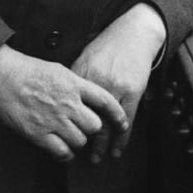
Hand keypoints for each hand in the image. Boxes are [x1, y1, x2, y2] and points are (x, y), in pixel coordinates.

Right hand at [0, 46, 127, 161]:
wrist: (1, 75)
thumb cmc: (26, 69)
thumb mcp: (57, 69)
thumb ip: (75, 84)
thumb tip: (88, 96)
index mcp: (73, 83)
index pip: (105, 100)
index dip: (117, 114)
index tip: (123, 123)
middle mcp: (67, 102)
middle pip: (94, 126)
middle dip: (91, 129)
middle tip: (83, 128)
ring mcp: (53, 119)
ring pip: (80, 141)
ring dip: (77, 142)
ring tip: (69, 137)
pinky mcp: (38, 134)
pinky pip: (62, 152)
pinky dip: (65, 155)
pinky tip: (62, 150)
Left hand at [70, 4, 165, 162]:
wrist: (133, 33)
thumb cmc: (107, 45)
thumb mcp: (85, 57)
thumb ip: (75, 78)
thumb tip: (62, 97)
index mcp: (82, 74)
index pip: (70, 105)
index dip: (64, 123)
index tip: (59, 136)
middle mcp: (97, 82)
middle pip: (86, 117)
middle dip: (81, 138)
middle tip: (75, 153)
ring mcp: (116, 88)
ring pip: (106, 123)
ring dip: (101, 144)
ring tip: (95, 158)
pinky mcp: (133, 92)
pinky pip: (126, 121)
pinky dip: (121, 138)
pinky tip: (117, 150)